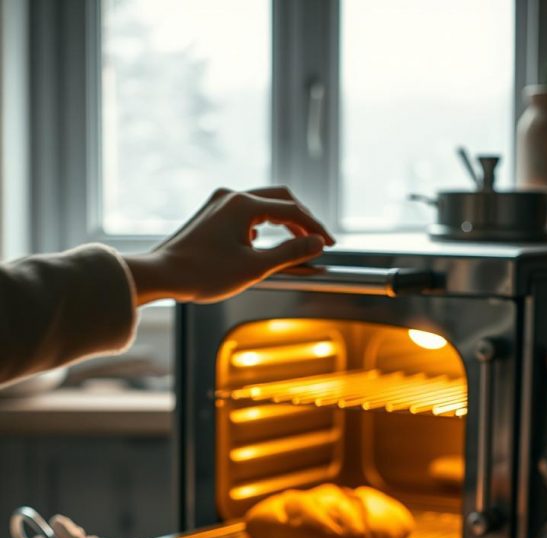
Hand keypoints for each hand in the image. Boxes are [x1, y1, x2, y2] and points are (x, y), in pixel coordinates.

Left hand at [124, 186, 334, 305]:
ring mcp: (218, 204)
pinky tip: (265, 243)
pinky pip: (245, 213)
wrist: (161, 276)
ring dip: (283, 222)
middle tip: (316, 240)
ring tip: (297, 243)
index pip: (292, 211)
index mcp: (244, 204)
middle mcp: (231, 196)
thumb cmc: (203, 274)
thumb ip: (290, 253)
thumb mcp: (254, 268)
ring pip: (262, 205)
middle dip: (302, 220)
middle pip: (279, 199)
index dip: (315, 228)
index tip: (329, 244)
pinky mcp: (209, 215)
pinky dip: (263, 225)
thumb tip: (316, 244)